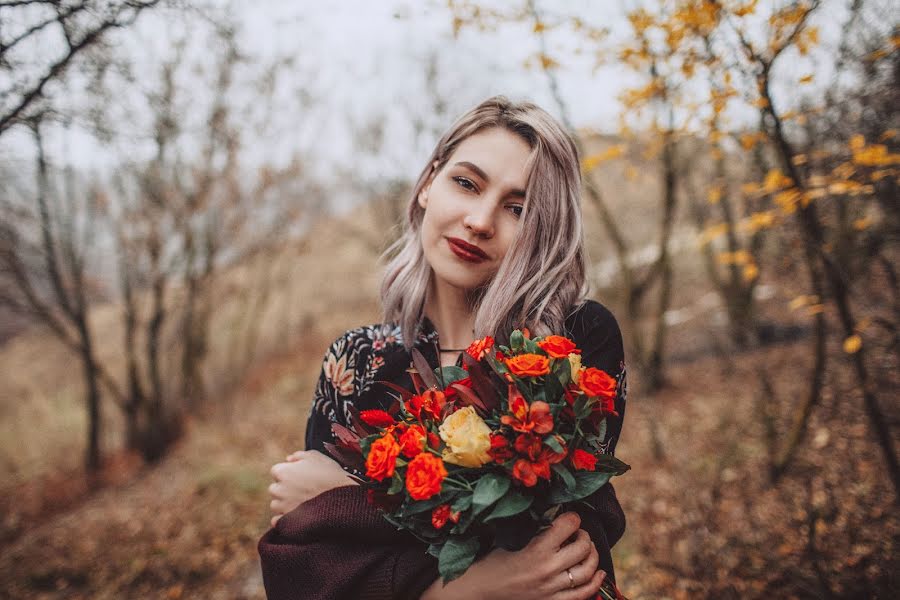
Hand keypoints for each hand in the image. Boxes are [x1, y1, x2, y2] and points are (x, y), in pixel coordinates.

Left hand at [268, 450, 357, 526]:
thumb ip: (298, 455)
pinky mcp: (288, 521)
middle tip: (302, 489)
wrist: (343, 496)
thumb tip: (288, 460)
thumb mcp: (316, 456)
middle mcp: (278, 489)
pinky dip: (283, 519)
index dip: (289, 472)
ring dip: (285, 503)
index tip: (299, 476)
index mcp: (283, 471)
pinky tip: (295, 515)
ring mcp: (282, 507)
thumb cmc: (330, 474)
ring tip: (302, 502)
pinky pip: (277, 522)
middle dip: (285, 488)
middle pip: (275, 488)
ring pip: (276, 505)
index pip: (276, 471)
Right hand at [420, 512, 605, 599]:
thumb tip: (555, 516)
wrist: (481, 591)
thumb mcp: (511, 541)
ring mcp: (552, 590)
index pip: (568, 526)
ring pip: (587, 571)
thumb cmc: (492, 562)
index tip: (570, 517)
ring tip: (587, 549)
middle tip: (578, 533)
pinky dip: (595, 582)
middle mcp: (548, 570)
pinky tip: (598, 572)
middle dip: (584, 535)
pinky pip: (583, 594)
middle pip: (583, 547)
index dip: (572, 517)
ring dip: (592, 556)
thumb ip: (535, 531)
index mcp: (536, 550)